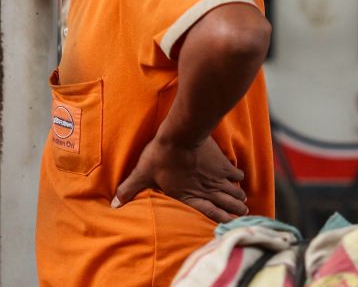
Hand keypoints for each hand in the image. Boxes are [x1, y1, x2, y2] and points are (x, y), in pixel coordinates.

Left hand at [112, 136, 248, 222]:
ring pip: (232, 191)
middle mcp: (206, 189)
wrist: (181, 135)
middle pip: (225, 203)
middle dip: (233, 209)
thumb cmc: (161, 155)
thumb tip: (114, 204)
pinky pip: (234, 173)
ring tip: (243, 201)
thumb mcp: (142, 173)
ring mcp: (216, 177)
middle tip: (242, 212)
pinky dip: (237, 177)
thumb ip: (130, 188)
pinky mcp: (222, 163)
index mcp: (188, 195)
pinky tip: (238, 177)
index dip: (219, 219)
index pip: (207, 212)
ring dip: (237, 196)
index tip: (228, 222)